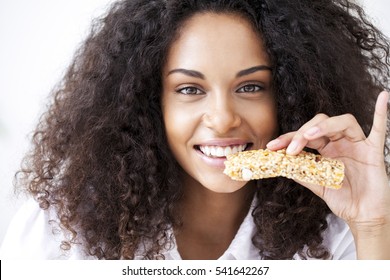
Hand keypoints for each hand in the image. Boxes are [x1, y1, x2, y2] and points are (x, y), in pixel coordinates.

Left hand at [266, 91, 389, 228]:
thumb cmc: (343, 199)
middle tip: (289, 148)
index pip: (305, 136)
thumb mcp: (316, 184)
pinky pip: (380, 130)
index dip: (288, 138)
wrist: (364, 215)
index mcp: (326, 149)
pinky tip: (383, 97)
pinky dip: (380, 113)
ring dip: (325, 126)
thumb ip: (301, 173)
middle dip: (302, 133)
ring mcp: (357, 145)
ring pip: (343, 122)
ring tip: (308, 136)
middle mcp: (341, 143)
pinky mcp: (374, 152)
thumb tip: (279, 164)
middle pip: (321, 124)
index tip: (271, 146)